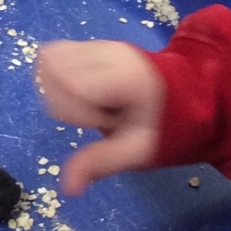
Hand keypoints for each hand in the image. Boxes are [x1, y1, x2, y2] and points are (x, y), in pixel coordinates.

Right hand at [35, 40, 164, 193]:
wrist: (181, 93)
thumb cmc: (160, 125)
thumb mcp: (136, 150)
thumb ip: (101, 163)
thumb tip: (67, 188)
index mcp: (122, 76)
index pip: (71, 84)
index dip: (75, 111)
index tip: (100, 122)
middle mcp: (106, 52)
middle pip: (53, 70)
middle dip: (63, 101)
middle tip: (95, 113)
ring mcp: (96, 43)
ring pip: (49, 59)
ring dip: (56, 87)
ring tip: (86, 100)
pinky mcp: (88, 42)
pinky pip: (53, 53)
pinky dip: (55, 75)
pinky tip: (77, 90)